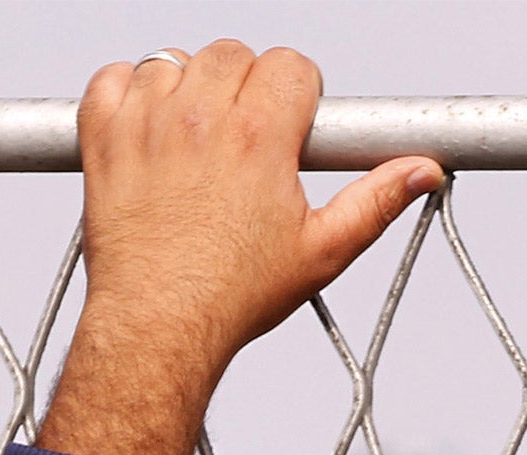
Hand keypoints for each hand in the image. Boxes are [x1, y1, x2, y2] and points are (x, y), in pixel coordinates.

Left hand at [38, 42, 443, 454]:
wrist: (158, 327)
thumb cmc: (236, 297)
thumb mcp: (322, 251)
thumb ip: (376, 200)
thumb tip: (424, 170)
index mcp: (260, 136)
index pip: (289, 66)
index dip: (296, 95)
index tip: (289, 129)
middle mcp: (201, 117)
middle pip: (233, 54)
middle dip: (244, 87)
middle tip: (243, 139)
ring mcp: (146, 122)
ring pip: (173, 61)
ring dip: (187, 88)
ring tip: (196, 139)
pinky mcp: (103, 138)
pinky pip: (112, 79)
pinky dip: (127, 93)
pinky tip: (148, 130)